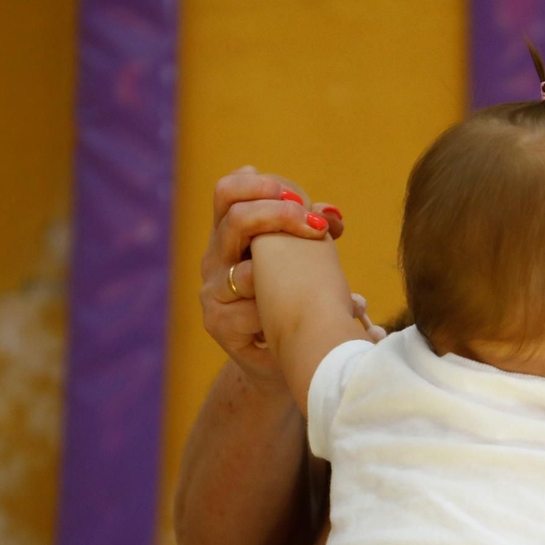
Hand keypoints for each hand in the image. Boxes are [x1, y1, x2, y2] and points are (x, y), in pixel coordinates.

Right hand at [200, 166, 343, 384]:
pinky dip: (282, 316)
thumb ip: (309, 230)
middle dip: (281, 217)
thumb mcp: (304, 259)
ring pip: (248, 271)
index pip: (228, 191)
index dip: (261, 186)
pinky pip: (252, 311)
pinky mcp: (217, 324)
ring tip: (314, 290)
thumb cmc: (298, 300)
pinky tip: (294, 325)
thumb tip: (332, 212)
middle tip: (317, 228)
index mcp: (231, 233)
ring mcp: (212, 291)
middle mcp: (215, 257)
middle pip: (234, 218)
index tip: (300, 200)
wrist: (288, 357)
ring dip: (287, 280)